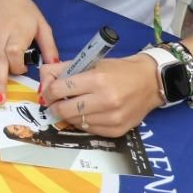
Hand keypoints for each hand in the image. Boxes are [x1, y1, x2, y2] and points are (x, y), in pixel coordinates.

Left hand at [39, 55, 158, 137]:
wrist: (150, 81)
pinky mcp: (117, 130)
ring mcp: (112, 118)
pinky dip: (82, 123)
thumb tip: (43, 81)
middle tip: (54, 102)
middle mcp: (105, 100)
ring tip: (71, 106)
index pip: (60, 89)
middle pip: (64, 109)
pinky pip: (89, 130)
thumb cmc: (118, 70)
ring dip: (68, 115)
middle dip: (54, 106)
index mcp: (97, 79)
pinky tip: (86, 113)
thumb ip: (63, 69)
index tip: (48, 92)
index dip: (48, 92)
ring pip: (75, 122)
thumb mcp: (90, 62)